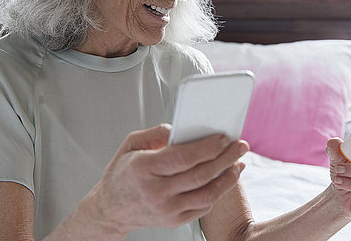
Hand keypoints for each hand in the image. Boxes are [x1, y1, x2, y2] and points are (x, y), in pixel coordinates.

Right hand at [85, 124, 248, 235]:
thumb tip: (181, 129)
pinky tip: (225, 179)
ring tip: (239, 163)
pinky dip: (217, 192)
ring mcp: (166, 210)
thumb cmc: (123, 173)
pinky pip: (203, 207)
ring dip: (228, 178)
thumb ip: (156, 132)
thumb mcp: (131, 145)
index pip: (183, 158)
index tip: (223, 137)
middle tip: (241, 146)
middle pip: (200, 175)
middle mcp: (155, 192)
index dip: (207, 147)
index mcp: (143, 169)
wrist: (110, 209)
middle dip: (226, 158)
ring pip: (207, 194)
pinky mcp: (174, 221)